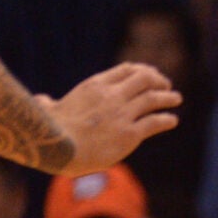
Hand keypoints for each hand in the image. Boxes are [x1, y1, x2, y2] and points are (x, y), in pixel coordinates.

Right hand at [45, 62, 181, 174]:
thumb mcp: (48, 110)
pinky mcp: (130, 133)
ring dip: (168, 97)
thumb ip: (48, 103)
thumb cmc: (47, 131)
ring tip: (176, 98)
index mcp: (94, 86)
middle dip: (158, 80)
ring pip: (153, 98)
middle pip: (144, 79)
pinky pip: (155, 122)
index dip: (141, 70)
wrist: (56, 147)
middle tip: (166, 85)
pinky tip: (172, 121)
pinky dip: (166, 120)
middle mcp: (112, 95)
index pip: (125, 70)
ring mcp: (122, 114)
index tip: (149, 73)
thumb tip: (41, 99)